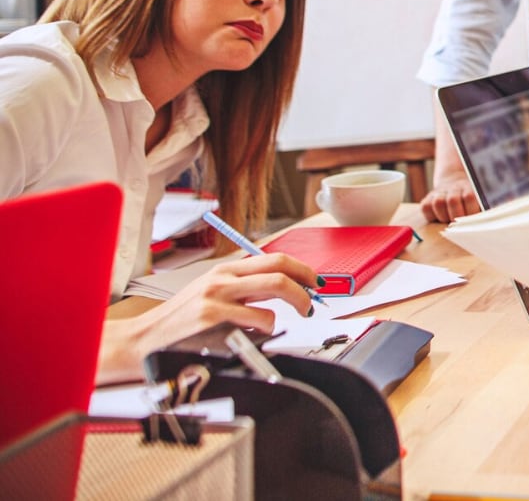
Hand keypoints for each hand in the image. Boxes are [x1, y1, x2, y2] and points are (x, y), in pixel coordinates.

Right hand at [98, 253, 318, 384]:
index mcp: (225, 270)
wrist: (142, 340)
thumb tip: (285, 289)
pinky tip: (257, 335)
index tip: (314, 282)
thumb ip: (243, 290)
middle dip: (305, 285)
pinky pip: (257, 319)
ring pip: (274, 290)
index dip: (301, 269)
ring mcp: (217, 296)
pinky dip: (267, 328)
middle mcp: (222, 278)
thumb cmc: (179, 322)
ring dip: (292, 306)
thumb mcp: (211, 295)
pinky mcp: (212, 318)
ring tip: (292, 318)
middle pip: (279, 270)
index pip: (275, 259)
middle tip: (312, 302)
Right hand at [421, 178, 481, 221]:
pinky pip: (426, 207)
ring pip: (438, 203)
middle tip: (460, 223)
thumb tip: (486, 222)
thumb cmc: (471, 200)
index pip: (469, 197)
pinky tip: (439, 218)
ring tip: (449, 221)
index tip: (473, 221)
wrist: (454, 183)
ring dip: (444, 216)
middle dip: (457, 216)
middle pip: (453, 201)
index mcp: (469, 187)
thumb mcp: (480, 201)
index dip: (471, 211)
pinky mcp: (427, 199)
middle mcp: (453, 188)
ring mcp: (439, 193)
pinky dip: (432, 216)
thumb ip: (483, 211)